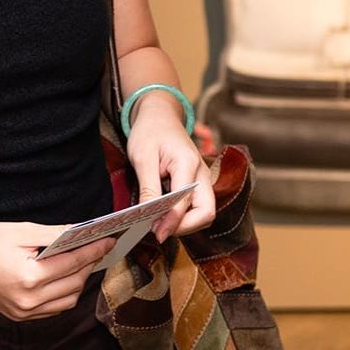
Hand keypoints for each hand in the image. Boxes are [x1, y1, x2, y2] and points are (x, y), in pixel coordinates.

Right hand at [0, 222, 113, 320]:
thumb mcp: (21, 231)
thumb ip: (54, 234)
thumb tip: (81, 233)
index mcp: (29, 277)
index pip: (72, 264)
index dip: (93, 251)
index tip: (108, 241)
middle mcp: (28, 300)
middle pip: (74, 284)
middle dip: (89, 265)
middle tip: (99, 248)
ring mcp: (24, 312)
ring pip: (68, 300)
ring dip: (79, 282)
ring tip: (83, 263)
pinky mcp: (21, 317)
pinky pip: (54, 308)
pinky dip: (64, 294)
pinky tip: (65, 277)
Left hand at [127, 107, 214, 240]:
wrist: (159, 116)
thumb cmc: (149, 132)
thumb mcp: (142, 158)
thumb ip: (148, 188)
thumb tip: (149, 217)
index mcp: (188, 164)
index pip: (185, 203)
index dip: (171, 222)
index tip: (155, 233)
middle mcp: (202, 174)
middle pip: (206, 212)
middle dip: (185, 227)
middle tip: (158, 232)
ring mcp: (203, 179)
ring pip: (204, 212)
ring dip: (185, 223)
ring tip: (159, 225)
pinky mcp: (198, 183)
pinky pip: (197, 206)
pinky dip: (183, 216)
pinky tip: (163, 216)